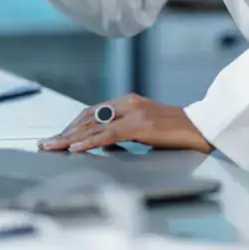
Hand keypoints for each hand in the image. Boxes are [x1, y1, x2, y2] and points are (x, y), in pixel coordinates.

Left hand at [39, 93, 213, 154]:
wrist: (202, 129)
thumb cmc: (176, 133)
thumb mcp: (146, 129)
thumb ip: (126, 132)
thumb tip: (103, 143)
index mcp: (129, 101)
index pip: (93, 113)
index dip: (73, 125)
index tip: (57, 137)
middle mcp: (128, 103)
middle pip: (88, 117)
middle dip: (65, 132)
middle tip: (46, 144)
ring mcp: (134, 112)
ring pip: (94, 125)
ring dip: (70, 138)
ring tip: (53, 147)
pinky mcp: (140, 125)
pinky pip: (109, 134)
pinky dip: (89, 142)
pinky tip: (75, 148)